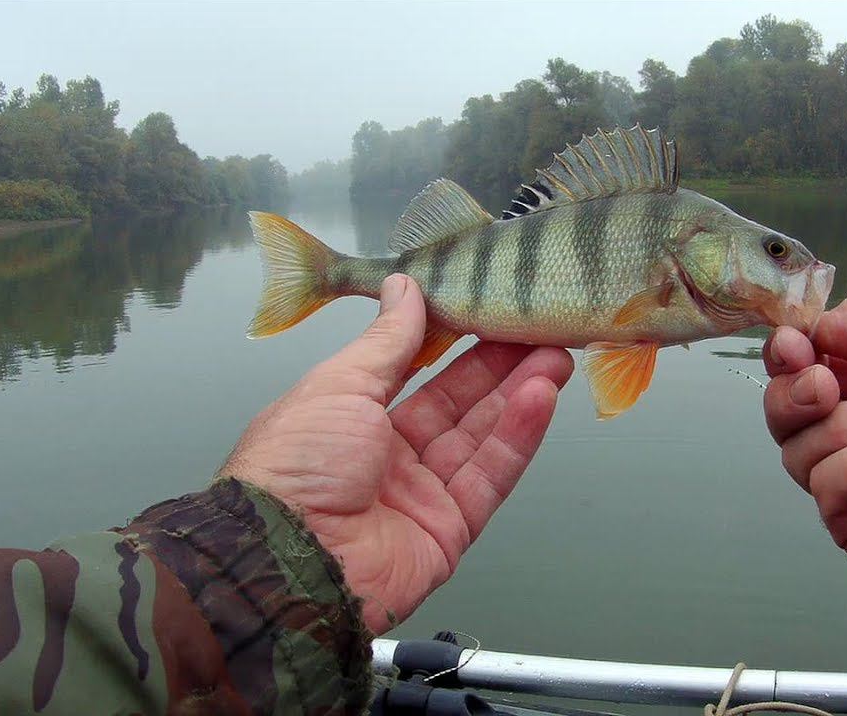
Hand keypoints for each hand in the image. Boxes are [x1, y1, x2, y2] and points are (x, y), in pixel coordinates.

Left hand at [222, 275, 573, 631]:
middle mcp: (388, 456)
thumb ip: (387, 340)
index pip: (414, 372)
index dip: (452, 341)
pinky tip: (541, 398)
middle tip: (539, 328)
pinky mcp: (451, 529)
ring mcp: (422, 494)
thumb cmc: (298, 463)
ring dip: (519, 395)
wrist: (290, 560)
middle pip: (457, 403)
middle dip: (499, 366)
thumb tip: (404, 287)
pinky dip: (517, 437)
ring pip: (481, 436)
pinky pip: (490, 476)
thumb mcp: (339, 385)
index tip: (487, 309)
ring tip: (556, 356)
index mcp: (352, 419)